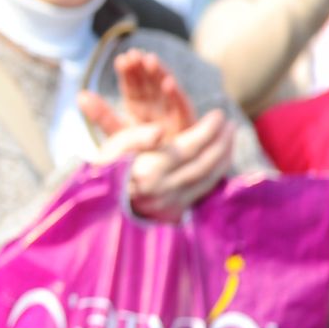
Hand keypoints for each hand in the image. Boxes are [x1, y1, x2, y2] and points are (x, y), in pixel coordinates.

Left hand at [78, 50, 195, 144]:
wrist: (161, 178)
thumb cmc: (138, 155)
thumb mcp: (116, 133)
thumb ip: (102, 115)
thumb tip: (80, 94)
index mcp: (138, 108)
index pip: (132, 86)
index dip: (128, 73)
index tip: (122, 59)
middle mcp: (156, 108)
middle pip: (149, 84)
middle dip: (143, 68)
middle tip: (134, 55)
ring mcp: (172, 115)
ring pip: (165, 91)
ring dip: (159, 74)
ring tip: (150, 61)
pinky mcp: (187, 126)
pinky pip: (182, 108)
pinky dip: (176, 95)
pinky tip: (168, 83)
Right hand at [97, 108, 236, 222]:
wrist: (97, 204)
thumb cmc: (102, 168)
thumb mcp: (113, 147)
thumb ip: (137, 137)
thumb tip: (160, 130)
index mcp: (149, 171)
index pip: (189, 147)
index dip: (207, 129)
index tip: (219, 114)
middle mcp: (164, 190)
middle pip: (204, 163)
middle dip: (221, 142)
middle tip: (231, 125)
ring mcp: (171, 204)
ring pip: (208, 178)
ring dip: (223, 157)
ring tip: (230, 140)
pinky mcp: (174, 213)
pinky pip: (202, 191)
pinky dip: (215, 174)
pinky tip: (219, 162)